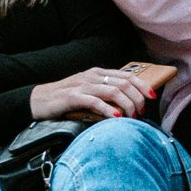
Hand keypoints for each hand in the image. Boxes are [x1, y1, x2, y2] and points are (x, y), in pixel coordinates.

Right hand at [30, 67, 149, 122]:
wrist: (38, 101)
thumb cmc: (65, 99)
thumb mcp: (87, 92)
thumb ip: (103, 94)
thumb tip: (126, 106)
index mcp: (97, 73)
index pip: (126, 75)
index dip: (142, 85)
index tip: (153, 97)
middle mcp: (92, 76)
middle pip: (123, 83)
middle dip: (137, 98)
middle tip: (141, 113)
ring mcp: (83, 85)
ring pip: (113, 90)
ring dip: (127, 105)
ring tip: (133, 117)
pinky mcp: (73, 96)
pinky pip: (95, 101)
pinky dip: (109, 109)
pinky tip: (116, 117)